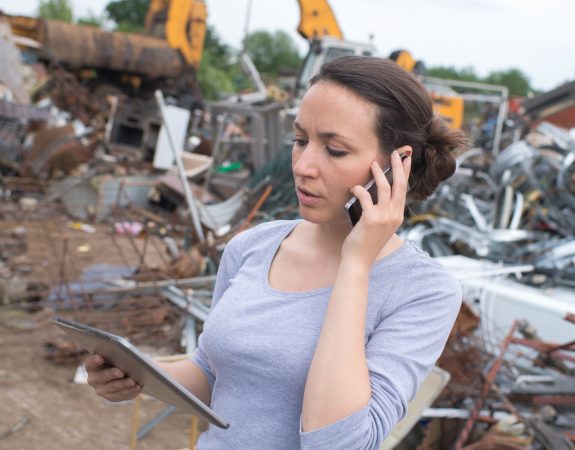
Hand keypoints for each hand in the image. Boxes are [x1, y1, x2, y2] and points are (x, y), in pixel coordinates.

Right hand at [85, 353, 140, 401]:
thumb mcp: (116, 353)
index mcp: (92, 365)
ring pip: (111, 388)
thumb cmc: (119, 358)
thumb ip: (116, 353)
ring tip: (132, 381)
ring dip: (122, 384)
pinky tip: (137, 387)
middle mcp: (93, 379)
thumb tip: (124, 354)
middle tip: (121, 372)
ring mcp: (101, 389)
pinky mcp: (111, 396)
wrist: (125, 370)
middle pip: (100, 378)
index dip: (94, 360)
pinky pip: (120, 395)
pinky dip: (130, 391)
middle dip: (111, 374)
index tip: (100, 358)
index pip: (90, 362)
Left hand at [342, 149, 411, 267]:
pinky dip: (359, 189)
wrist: (359, 261)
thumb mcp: (378, 226)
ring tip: (372, 163)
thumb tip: (373, 194)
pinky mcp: (371, 219)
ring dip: (378, 173)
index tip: (406, 159)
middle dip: (398, 166)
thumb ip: (380, 212)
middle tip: (396, 152)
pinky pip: (365, 197)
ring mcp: (384, 217)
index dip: (406, 173)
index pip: (404, 190)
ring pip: (385, 188)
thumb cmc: (365, 244)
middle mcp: (395, 216)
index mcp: (398, 217)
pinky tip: (353, 187)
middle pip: (400, 185)